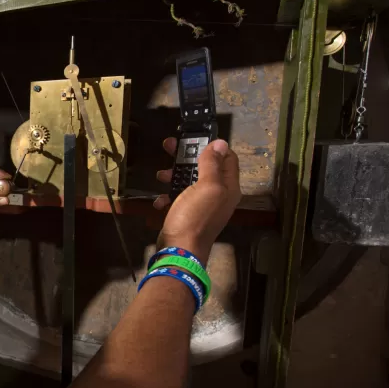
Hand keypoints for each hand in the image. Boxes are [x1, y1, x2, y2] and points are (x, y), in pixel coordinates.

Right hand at [153, 138, 240, 264]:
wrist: (179, 250)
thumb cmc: (194, 217)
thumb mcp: (206, 186)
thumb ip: (213, 164)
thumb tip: (221, 143)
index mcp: (228, 187)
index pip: (228, 158)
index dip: (213, 146)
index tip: (194, 138)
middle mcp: (219, 195)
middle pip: (206, 167)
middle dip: (187, 156)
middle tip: (168, 146)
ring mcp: (203, 205)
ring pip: (190, 181)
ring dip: (175, 175)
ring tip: (160, 175)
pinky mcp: (188, 214)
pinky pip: (179, 198)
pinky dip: (169, 196)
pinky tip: (160, 200)